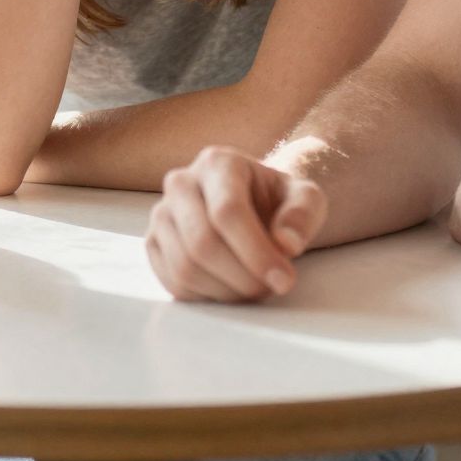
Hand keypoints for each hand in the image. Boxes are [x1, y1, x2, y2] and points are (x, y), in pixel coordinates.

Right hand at [146, 146, 326, 302]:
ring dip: (226, 291)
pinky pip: (173, 282)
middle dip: (242, 277)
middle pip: (202, 243)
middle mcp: (181, 182)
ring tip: (254, 288)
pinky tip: (231, 289)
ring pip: (184, 267)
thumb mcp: (306, 198)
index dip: (256, 252)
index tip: (284, 280)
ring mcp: (162, 213)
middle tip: (271, 288)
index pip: (227, 212)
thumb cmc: (279, 201)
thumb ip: (303, 214)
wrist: (254, 205)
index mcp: (218, 163)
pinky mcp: (154, 243)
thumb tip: (285, 244)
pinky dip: (206, 297)